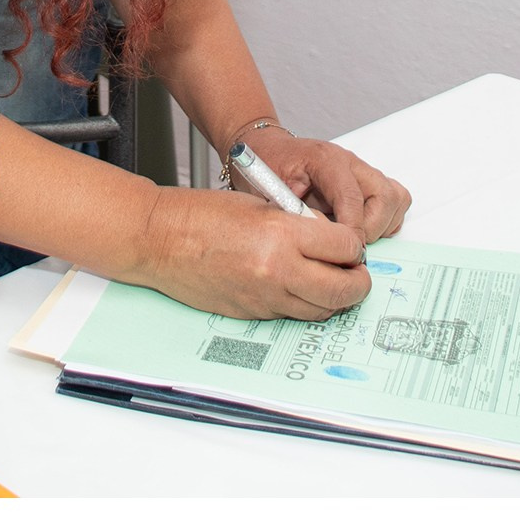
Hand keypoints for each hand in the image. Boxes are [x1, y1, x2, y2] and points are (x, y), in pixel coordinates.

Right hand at [134, 185, 371, 320]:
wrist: (161, 240)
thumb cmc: (203, 215)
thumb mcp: (263, 204)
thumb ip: (301, 223)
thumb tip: (334, 242)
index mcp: (283, 234)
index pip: (347, 247)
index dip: (355, 245)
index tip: (352, 244)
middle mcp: (278, 271)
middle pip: (344, 289)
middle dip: (359, 281)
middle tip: (358, 273)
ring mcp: (266, 298)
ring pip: (323, 309)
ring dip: (334, 297)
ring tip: (331, 280)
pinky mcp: (253, 314)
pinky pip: (294, 315)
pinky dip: (305, 304)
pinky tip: (298, 286)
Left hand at [240, 131, 410, 243]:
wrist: (268, 151)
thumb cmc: (266, 170)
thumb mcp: (270, 191)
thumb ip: (294, 214)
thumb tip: (318, 243)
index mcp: (325, 160)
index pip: (352, 197)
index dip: (352, 231)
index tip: (345, 252)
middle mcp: (350, 162)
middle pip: (385, 197)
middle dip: (371, 229)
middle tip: (348, 246)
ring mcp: (363, 170)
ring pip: (396, 198)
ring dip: (381, 225)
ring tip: (354, 238)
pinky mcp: (369, 181)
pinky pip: (395, 200)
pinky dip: (386, 220)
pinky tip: (362, 229)